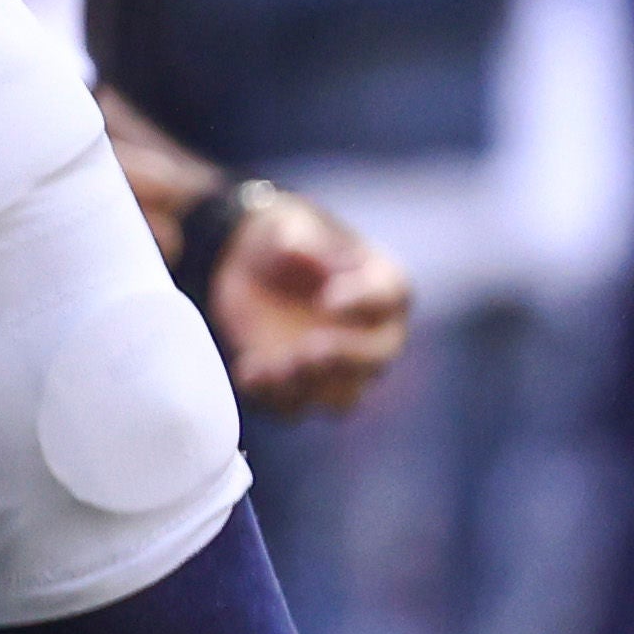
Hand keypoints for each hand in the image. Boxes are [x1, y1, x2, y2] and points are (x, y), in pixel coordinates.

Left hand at [207, 193, 410, 416]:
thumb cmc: (283, 238)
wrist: (249, 264)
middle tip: (306, 349)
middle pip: (375, 359)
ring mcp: (340, 369)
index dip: (363, 301)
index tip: (327, 300)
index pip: (388, 295)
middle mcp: (373, 335)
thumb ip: (297, 238)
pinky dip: (271, 398)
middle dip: (342, 358)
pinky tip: (246, 374)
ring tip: (271, 369)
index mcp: (381, 284)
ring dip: (308, 388)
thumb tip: (296, 250)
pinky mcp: (302, 386)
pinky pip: (294, 407)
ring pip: (341, 398)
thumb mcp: (288, 226)